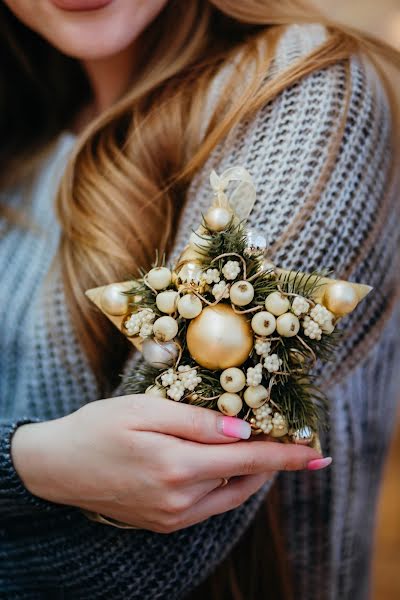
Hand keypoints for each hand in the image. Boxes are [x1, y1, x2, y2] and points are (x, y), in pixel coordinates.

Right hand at [11, 394, 325, 532]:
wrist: (57, 468)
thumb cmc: (97, 428)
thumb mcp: (143, 409)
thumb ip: (195, 421)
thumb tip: (240, 429)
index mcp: (176, 466)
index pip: (247, 458)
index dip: (286, 455)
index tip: (317, 452)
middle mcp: (179, 499)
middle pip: (244, 481)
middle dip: (271, 462)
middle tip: (290, 442)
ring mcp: (172, 516)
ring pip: (230, 496)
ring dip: (251, 474)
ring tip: (262, 450)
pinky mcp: (164, 522)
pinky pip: (210, 505)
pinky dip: (227, 484)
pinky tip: (226, 464)